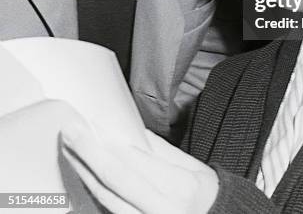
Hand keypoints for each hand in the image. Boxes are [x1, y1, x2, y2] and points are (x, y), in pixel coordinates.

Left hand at [61, 120, 217, 213]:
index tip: (92, 123)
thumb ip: (160, 151)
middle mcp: (161, 211)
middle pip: (114, 179)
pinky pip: (109, 210)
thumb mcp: (192, 168)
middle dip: (88, 151)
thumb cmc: (206, 196)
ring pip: (105, 198)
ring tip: (68, 149)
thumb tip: (130, 132)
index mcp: (180, 187)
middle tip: (70, 129)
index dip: (110, 143)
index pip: (136, 162)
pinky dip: (94, 191)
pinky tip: (83, 173)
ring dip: (83, 171)